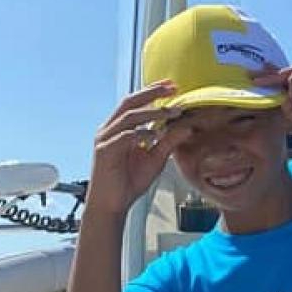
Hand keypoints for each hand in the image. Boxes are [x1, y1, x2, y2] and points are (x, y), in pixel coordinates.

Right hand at [84, 83, 188, 216]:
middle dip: (151, 93)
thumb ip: (168, 142)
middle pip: (129, 102)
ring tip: (171, 112)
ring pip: (128, 117)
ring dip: (151, 112)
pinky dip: (141, 134)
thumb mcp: (155, 159)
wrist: (112, 205)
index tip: (172, 86)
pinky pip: (124, 137)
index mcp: (120, 129)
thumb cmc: (129, 182)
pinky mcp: (105, 152)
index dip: (152, 92)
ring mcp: (105, 139)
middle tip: (171, 87)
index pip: (136, 103)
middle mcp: (110, 130)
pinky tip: (156, 135)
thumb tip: (187, 127)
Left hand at [262, 66, 291, 152]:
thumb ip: (288, 108)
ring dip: (277, 76)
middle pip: (287, 76)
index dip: (271, 84)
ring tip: (263, 82)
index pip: (286, 87)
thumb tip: (279, 96)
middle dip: (269, 75)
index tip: (255, 84)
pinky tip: (289, 90)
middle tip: (252, 75)